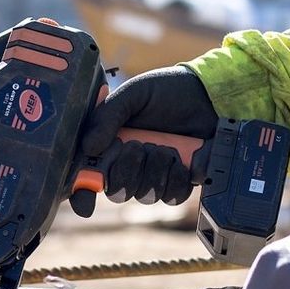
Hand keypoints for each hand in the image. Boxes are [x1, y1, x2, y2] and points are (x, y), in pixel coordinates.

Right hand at [70, 67, 217, 216]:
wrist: (207, 93)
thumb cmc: (166, 91)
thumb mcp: (132, 95)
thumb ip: (107, 117)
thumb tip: (88, 148)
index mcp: (110, 146)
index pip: (89, 177)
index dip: (82, 192)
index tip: (86, 197)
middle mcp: (130, 165)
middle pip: (117, 192)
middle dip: (127, 171)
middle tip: (138, 147)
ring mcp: (155, 175)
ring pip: (146, 195)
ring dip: (155, 172)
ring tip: (166, 148)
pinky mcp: (181, 180)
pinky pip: (173, 196)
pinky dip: (177, 179)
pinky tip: (182, 161)